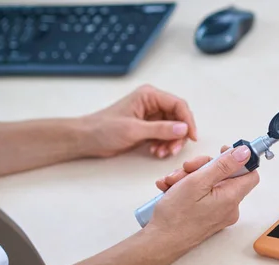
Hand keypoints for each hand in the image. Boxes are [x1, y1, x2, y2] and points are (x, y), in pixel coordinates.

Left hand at [80, 85, 196, 158]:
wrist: (86, 139)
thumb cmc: (104, 129)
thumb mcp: (134, 130)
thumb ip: (160, 129)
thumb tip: (183, 128)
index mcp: (149, 96)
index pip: (178, 105)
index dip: (188, 121)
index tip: (191, 136)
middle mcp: (152, 103)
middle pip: (178, 118)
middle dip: (179, 135)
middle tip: (173, 150)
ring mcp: (151, 116)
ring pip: (174, 129)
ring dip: (171, 142)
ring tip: (161, 152)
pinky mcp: (148, 127)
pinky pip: (165, 136)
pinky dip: (164, 145)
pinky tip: (156, 152)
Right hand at [146, 145, 259, 251]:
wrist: (160, 242)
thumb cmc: (176, 216)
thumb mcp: (198, 182)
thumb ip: (223, 165)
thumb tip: (245, 152)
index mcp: (231, 198)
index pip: (250, 173)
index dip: (238, 159)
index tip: (221, 152)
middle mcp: (229, 207)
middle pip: (225, 176)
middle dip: (202, 167)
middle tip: (185, 169)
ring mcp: (218, 213)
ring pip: (210, 183)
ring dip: (190, 177)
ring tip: (172, 182)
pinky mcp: (208, 216)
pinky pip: (202, 195)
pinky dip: (187, 188)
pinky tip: (171, 189)